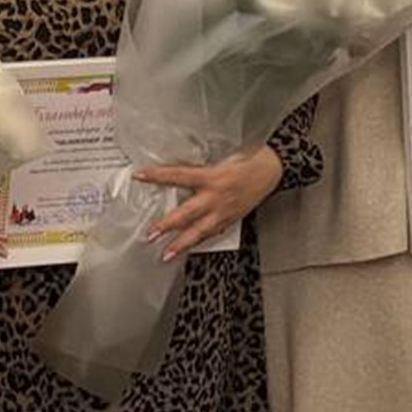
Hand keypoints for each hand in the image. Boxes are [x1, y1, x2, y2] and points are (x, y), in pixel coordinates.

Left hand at [137, 145, 281, 261]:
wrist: (272, 169)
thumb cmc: (248, 159)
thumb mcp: (220, 157)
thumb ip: (198, 165)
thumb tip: (173, 166)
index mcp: (212, 177)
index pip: (178, 175)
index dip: (158, 175)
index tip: (139, 176)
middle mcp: (217, 197)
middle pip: (187, 213)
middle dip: (167, 225)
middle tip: (150, 234)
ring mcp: (224, 212)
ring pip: (200, 232)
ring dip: (181, 244)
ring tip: (166, 254)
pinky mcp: (231, 220)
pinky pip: (212, 234)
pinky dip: (199, 242)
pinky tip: (187, 249)